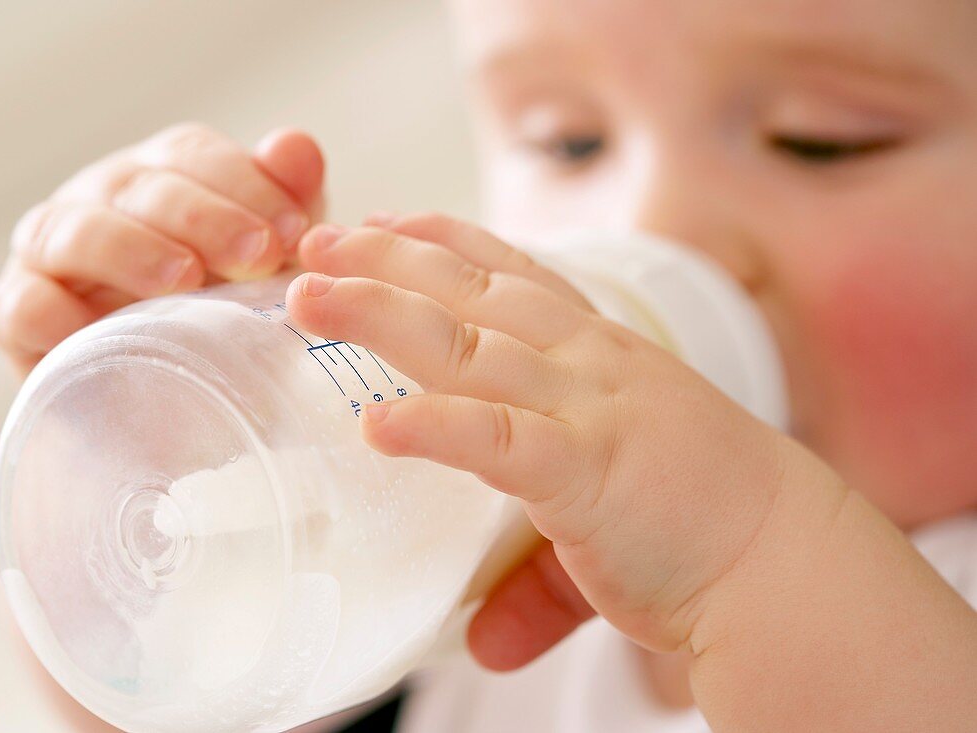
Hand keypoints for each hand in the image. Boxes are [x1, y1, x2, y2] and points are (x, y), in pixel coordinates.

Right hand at [0, 123, 324, 373]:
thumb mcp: (272, 264)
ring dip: (131, 250)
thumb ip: (289, 203)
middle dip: (205, 217)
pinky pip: (22, 304)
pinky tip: (92, 329)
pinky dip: (50, 311)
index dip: (247, 184)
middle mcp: (103, 200)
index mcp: (164, 177)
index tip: (297, 230)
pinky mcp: (18, 317)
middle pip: (142, 187)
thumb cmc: (228, 317)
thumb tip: (298, 148)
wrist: (177, 411)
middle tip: (258, 254)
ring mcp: (54, 254)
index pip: (193, 155)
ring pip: (76, 231)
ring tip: (185, 281)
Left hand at [286, 212, 817, 660]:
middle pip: (470, 290)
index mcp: (599, 352)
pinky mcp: (585, 471)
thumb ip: (533, 576)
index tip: (386, 220)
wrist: (786, 564)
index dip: (444, 239)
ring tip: (312, 296)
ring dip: (381, 315)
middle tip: (319, 238)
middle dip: (389, 257)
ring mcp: (586, 410)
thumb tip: (484, 642)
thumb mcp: (610, 518)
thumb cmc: (706, 528)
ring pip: (466, 346)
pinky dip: (434, 425)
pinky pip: (496, 438)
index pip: (511, 274)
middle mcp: (588, 363)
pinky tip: (376, 424)